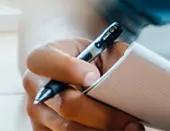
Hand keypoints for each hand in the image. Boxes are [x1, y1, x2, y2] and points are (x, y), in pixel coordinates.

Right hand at [23, 37, 143, 130]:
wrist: (72, 67)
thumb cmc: (88, 57)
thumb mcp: (100, 47)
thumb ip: (113, 54)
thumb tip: (134, 69)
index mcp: (42, 58)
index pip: (47, 61)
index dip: (70, 69)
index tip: (95, 77)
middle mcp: (35, 86)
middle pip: (65, 105)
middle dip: (102, 115)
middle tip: (130, 120)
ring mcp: (36, 112)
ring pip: (68, 129)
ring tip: (129, 129)